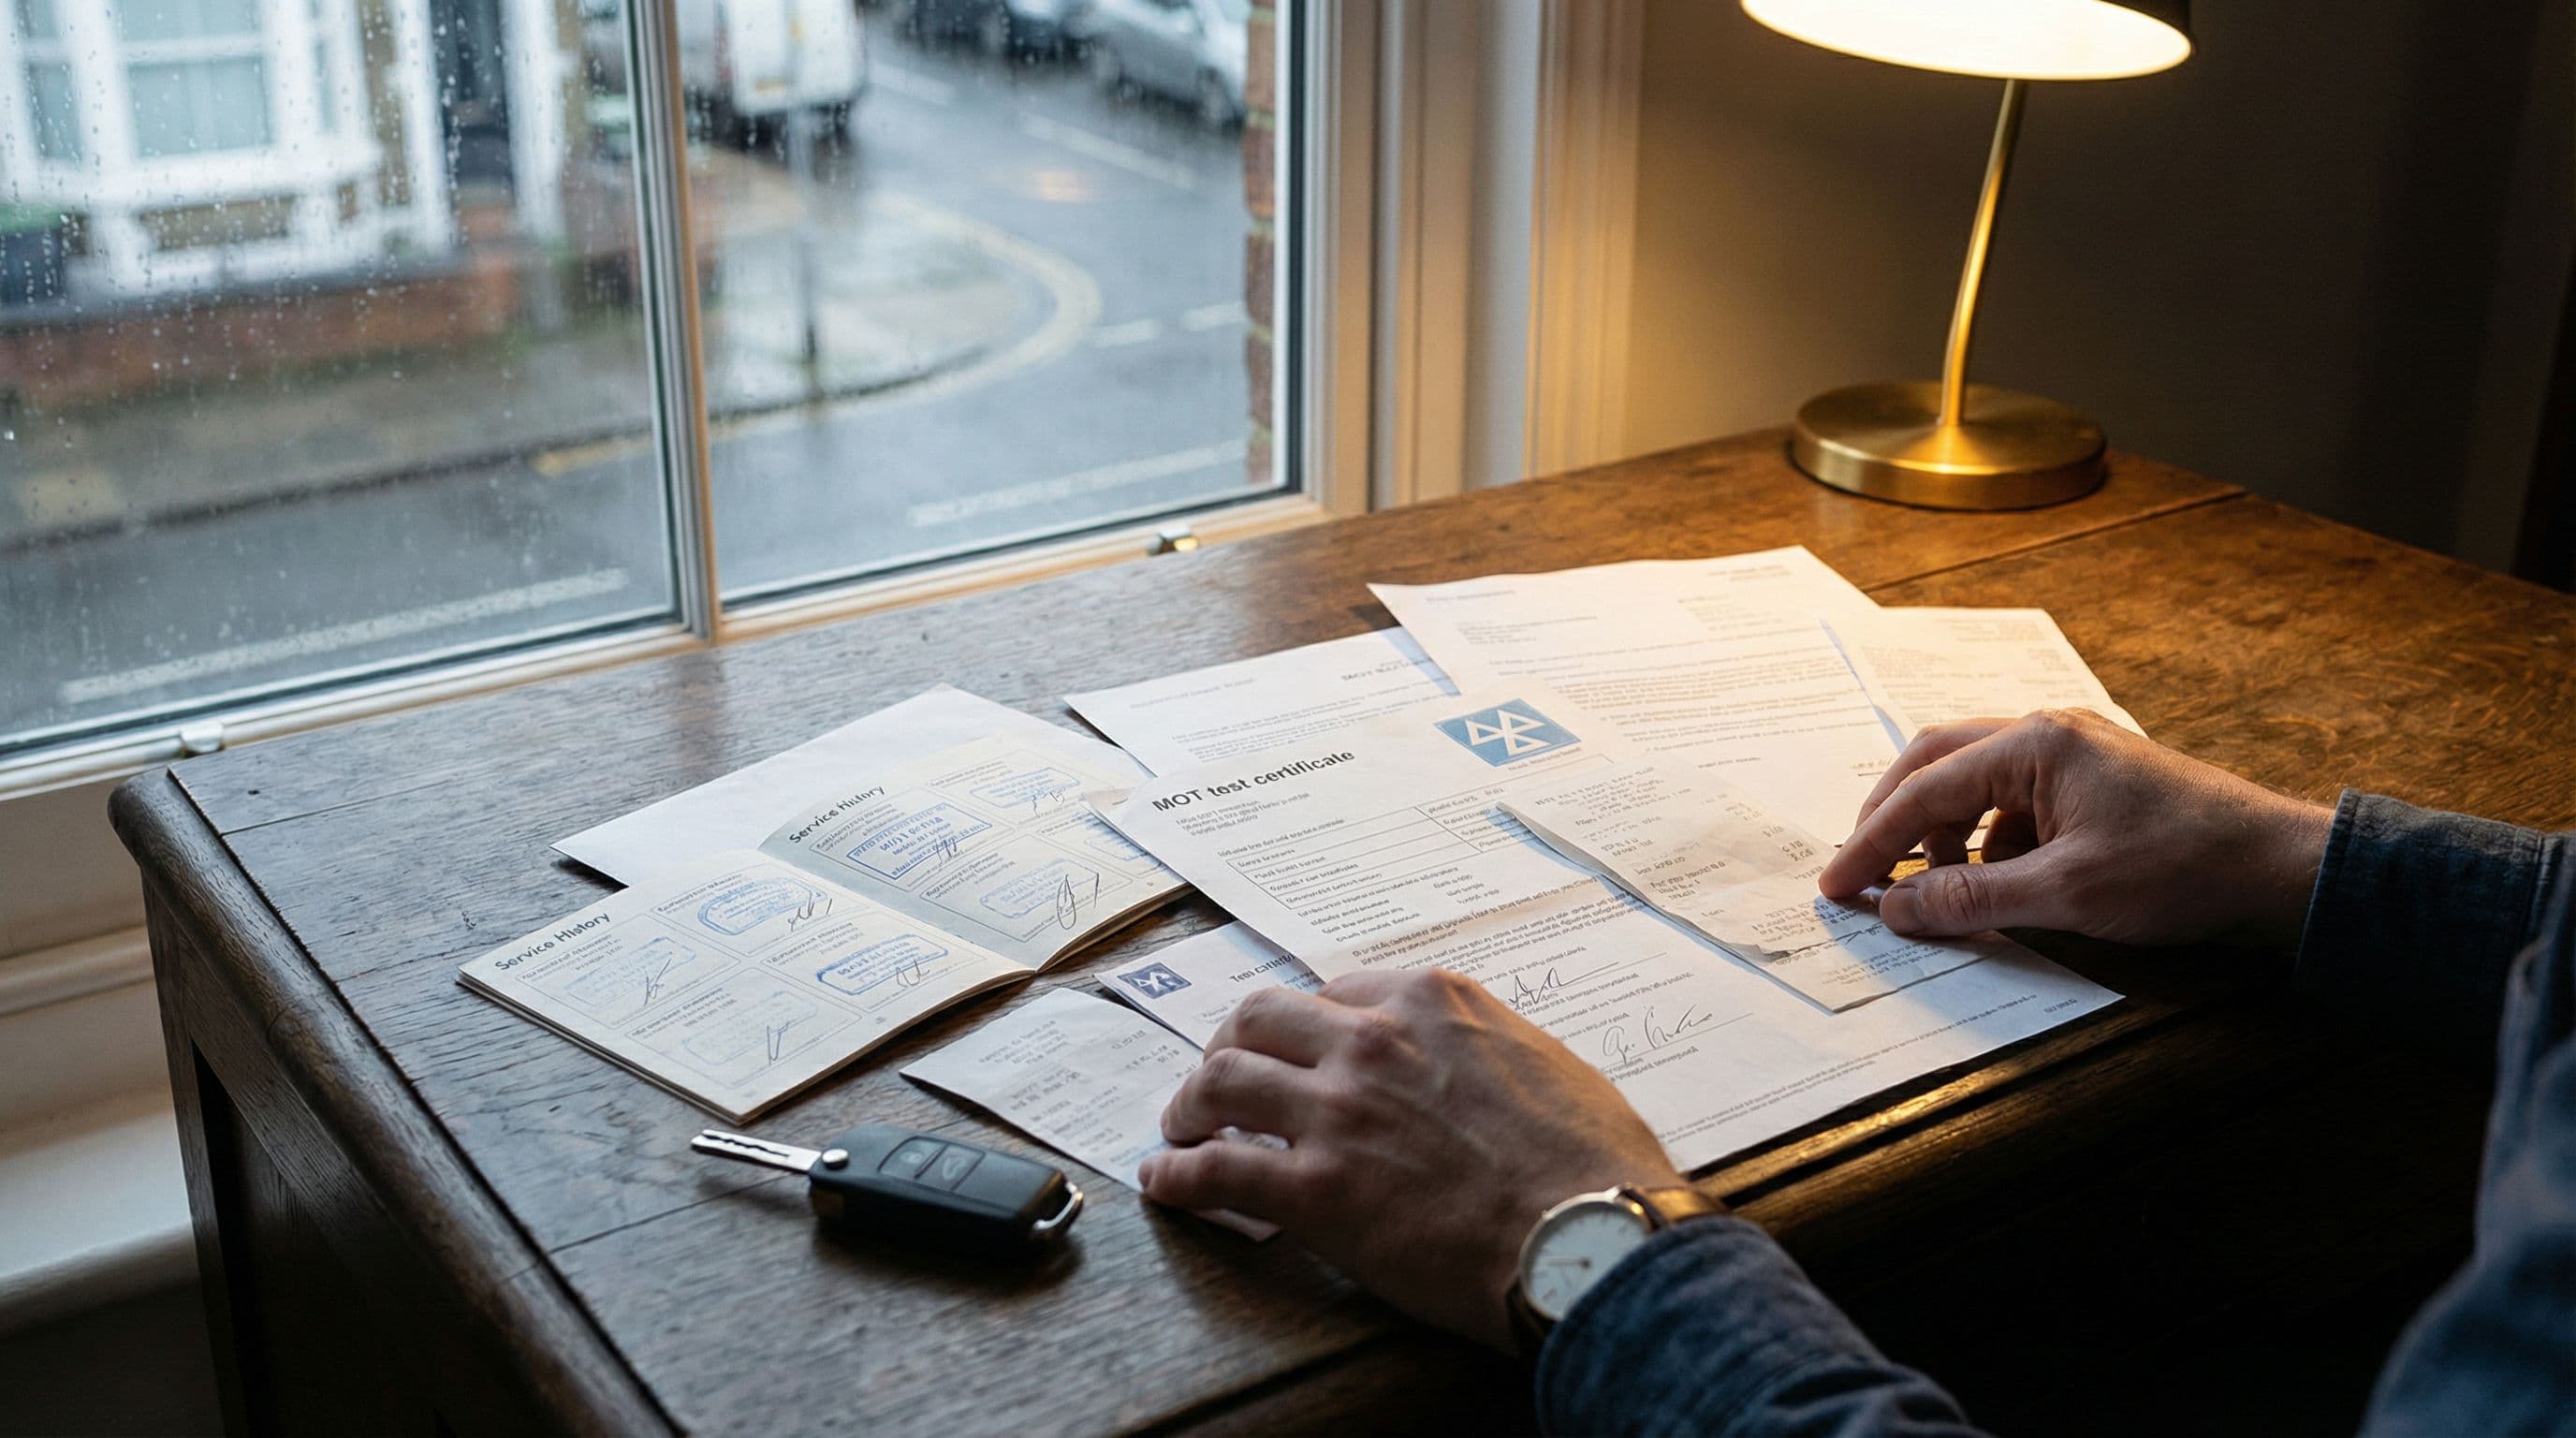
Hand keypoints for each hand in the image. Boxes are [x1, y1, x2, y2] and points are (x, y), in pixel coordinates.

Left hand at [1138, 969, 1682, 1350]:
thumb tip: (1472, 1065)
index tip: (1297, 1052)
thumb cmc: (1592, 1164)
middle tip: (1221, 1080)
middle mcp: (1374, 1040)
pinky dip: (1177, 1175)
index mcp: (1433, 1002)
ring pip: (1221, 1077)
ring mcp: (1339, 1111)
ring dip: (1189, 1102)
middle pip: (1258, 1016)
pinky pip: (1216, 1170)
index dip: (1306, 1025)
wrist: (1592, 1239)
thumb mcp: (1546, 1062)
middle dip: (1229, 1045)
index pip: (1336, 988)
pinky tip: (1165, 1183)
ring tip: (1181, 1128)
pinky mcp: (1316, 1190)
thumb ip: (1486, 1047)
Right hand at [1818, 708, 2333, 947]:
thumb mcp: (2065, 892)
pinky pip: (2014, 801)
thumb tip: (1895, 908)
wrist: (2277, 866)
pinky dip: (1990, 840)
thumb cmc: (2182, 867)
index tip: (1838, 885)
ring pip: (1975, 782)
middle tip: (1865, 871)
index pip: (1925, 789)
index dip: (1873, 841)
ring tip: (1939, 888)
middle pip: (1937, 764)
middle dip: (1894, 819)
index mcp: (2036, 743)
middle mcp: (2047, 732)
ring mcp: (2072, 752)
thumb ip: (1970, 897)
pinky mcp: (2092, 781)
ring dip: (1945, 833)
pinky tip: (2001, 882)